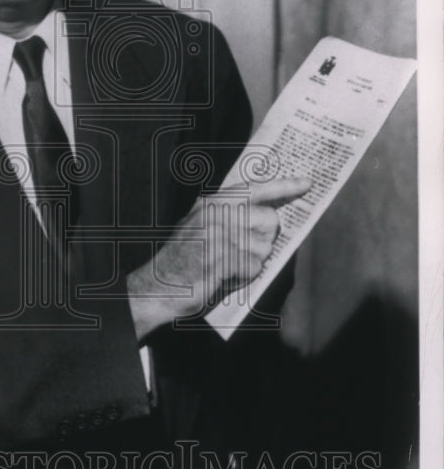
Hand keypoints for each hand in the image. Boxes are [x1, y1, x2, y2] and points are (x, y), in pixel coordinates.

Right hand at [126, 176, 311, 339]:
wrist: (160, 285)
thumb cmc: (182, 258)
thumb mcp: (200, 225)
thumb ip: (228, 214)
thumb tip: (269, 216)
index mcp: (212, 202)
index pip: (256, 187)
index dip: (284, 185)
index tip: (307, 183)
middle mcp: (218, 213)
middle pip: (270, 219)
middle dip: (265, 238)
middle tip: (241, 249)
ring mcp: (223, 235)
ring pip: (266, 247)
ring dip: (252, 261)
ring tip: (225, 264)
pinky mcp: (228, 258)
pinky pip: (255, 267)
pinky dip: (244, 276)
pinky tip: (223, 275)